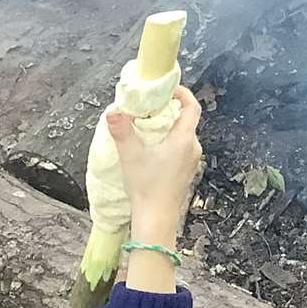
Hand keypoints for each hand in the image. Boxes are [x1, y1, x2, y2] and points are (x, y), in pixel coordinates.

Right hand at [107, 85, 202, 240]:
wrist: (157, 219)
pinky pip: (181, 148)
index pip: (191, 107)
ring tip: (147, 124)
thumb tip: (114, 111)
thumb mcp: (131, 156)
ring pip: (183, 134)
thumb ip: (122, 131)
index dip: (182, 93)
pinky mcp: (185, 171)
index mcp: (184, 140)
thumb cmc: (147, 188)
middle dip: (169, 109)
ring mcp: (191, 161)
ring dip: (168, 126)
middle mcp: (193, 148)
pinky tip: (152, 147)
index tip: (168, 88)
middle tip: (150, 105)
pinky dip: (169, 141)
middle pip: (186, 119)